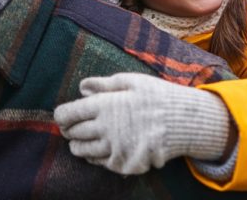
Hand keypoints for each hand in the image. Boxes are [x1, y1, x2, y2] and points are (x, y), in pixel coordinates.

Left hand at [54, 72, 229, 174]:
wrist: (185, 122)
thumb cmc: (158, 96)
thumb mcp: (132, 81)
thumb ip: (104, 84)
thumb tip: (82, 88)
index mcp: (104, 106)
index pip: (67, 115)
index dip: (61, 116)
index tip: (64, 116)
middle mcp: (106, 129)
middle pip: (73, 135)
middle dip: (69, 131)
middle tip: (71, 128)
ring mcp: (115, 149)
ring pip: (84, 152)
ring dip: (79, 146)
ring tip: (82, 140)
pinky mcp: (125, 164)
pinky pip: (101, 163)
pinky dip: (97, 157)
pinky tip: (103, 148)